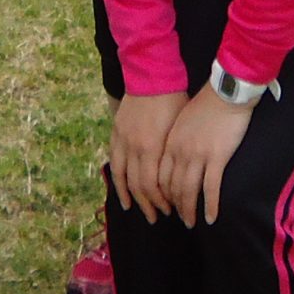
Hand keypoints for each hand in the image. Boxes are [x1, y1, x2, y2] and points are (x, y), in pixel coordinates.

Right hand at [108, 92, 187, 223]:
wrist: (152, 76)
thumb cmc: (174, 103)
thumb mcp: (179, 130)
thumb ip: (173, 155)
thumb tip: (179, 179)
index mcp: (152, 147)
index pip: (154, 185)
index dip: (162, 201)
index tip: (173, 210)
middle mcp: (135, 147)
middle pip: (138, 185)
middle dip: (149, 204)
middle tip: (158, 217)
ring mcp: (123, 140)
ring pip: (123, 177)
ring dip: (131, 197)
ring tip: (136, 211)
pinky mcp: (116, 132)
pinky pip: (114, 162)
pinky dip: (117, 179)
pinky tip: (121, 190)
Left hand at [160, 89, 254, 225]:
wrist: (225, 94)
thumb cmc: (206, 106)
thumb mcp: (181, 123)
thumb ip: (175, 140)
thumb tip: (174, 158)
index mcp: (169, 142)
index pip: (158, 175)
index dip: (161, 194)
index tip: (165, 204)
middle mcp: (180, 151)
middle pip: (171, 186)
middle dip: (173, 206)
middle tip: (179, 219)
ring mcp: (198, 155)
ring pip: (188, 190)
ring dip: (189, 210)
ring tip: (191, 222)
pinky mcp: (217, 157)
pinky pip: (211, 188)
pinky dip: (210, 205)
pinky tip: (211, 217)